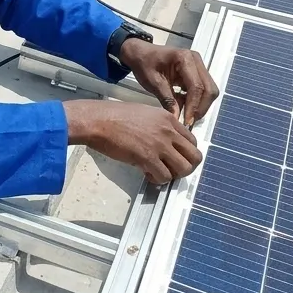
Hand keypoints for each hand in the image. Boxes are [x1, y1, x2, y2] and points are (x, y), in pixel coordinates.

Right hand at [63, 99, 202, 183]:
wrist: (97, 120)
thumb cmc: (113, 116)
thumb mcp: (143, 113)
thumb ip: (158, 126)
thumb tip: (164, 142)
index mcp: (167, 118)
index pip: (192, 140)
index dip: (185, 153)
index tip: (174, 157)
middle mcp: (168, 130)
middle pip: (195, 156)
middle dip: (185, 166)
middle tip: (171, 168)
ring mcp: (159, 144)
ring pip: (184, 169)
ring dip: (173, 174)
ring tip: (158, 172)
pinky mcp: (148, 157)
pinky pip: (165, 177)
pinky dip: (157, 180)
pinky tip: (146, 173)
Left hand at [118, 39, 218, 127]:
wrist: (140, 53)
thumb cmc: (144, 63)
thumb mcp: (152, 82)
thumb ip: (167, 99)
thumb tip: (177, 118)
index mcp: (184, 58)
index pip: (196, 86)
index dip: (194, 106)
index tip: (187, 121)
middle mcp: (196, 60)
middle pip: (209, 89)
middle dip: (201, 107)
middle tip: (189, 121)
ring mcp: (198, 66)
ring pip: (209, 91)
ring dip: (200, 105)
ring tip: (185, 115)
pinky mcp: (197, 73)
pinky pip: (203, 90)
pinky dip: (196, 101)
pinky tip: (183, 105)